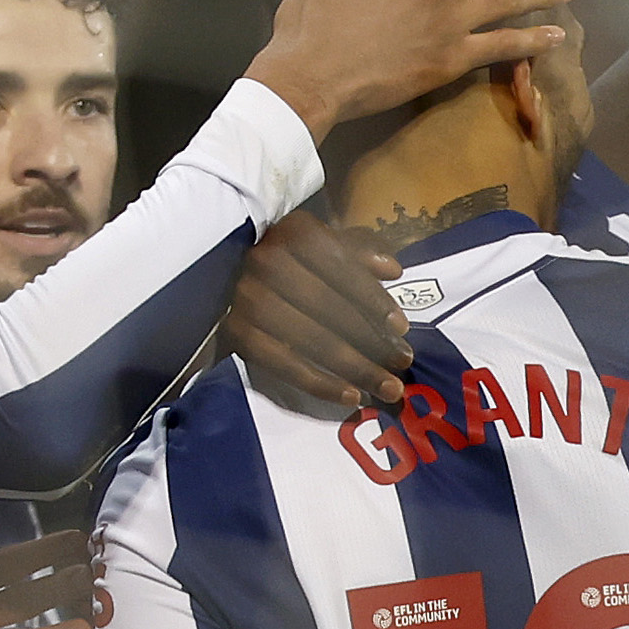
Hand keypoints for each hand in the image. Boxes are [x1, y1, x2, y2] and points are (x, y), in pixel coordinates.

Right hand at [225, 210, 410, 409]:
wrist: (226, 273)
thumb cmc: (292, 257)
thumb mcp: (326, 242)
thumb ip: (360, 251)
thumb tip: (393, 271)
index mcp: (295, 232)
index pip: (342, 269)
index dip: (374, 300)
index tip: (402, 328)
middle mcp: (266, 260)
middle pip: (328, 306)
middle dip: (371, 340)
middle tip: (402, 365)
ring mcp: (246, 297)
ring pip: (308, 337)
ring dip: (352, 367)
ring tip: (385, 388)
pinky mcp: (235, 331)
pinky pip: (282, 363)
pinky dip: (318, 383)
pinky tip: (348, 396)